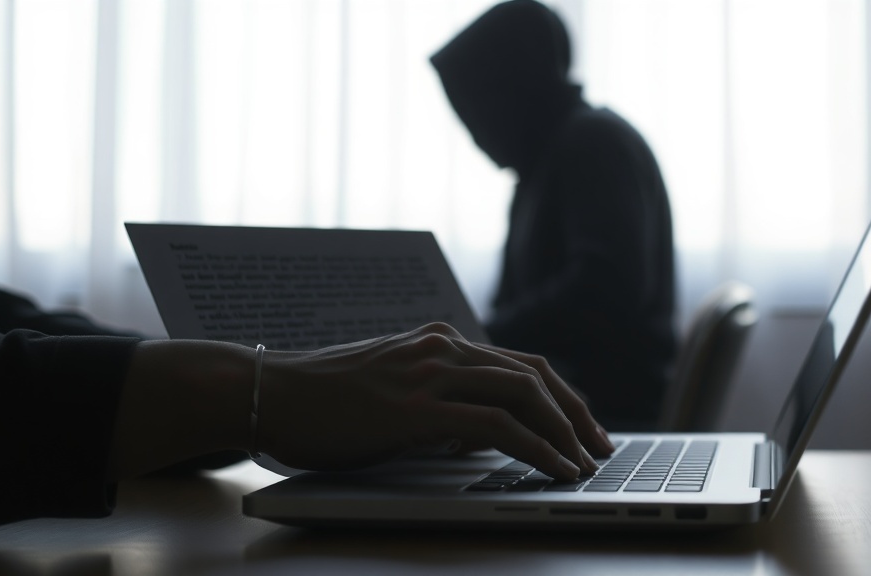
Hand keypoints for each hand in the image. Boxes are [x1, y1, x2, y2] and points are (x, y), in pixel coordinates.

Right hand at [257, 322, 614, 479]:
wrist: (271, 393)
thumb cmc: (326, 401)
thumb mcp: (393, 392)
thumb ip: (438, 402)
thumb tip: (478, 434)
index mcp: (441, 343)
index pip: (520, 365)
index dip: (561, 397)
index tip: (583, 429)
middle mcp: (443, 348)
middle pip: (535, 375)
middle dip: (576, 414)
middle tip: (599, 449)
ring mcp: (430, 373)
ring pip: (523, 394)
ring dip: (563, 432)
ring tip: (583, 464)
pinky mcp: (416, 407)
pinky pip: (495, 426)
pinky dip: (535, 447)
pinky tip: (552, 468)